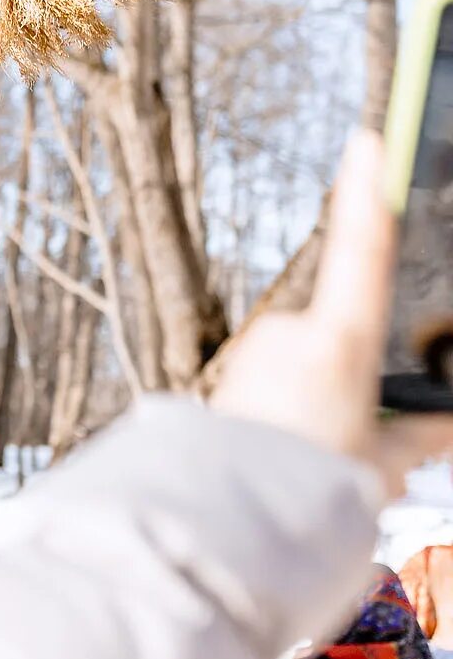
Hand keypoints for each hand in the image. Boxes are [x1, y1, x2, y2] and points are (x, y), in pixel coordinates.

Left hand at [212, 131, 452, 495]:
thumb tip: (442, 427)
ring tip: (307, 459)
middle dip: (346, 389)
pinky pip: (268, 388)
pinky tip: (280, 456)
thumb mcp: (381, 468)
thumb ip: (414, 440)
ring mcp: (257, 353)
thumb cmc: (308, 491)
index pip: (362, 253)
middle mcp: (292, 335)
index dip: (367, 196)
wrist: (227, 517)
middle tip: (340, 445)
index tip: (366, 141)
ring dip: (310, 407)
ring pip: (300, 371)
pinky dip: (281, 416)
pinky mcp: (228, 376)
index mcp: (342, 343)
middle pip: (336, 344)